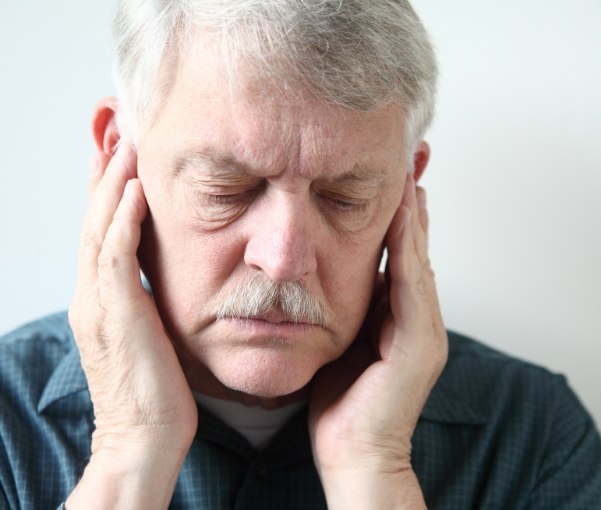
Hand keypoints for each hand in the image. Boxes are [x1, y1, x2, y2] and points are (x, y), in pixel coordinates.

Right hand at [66, 145, 196, 508]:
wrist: (143, 437)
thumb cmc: (155, 390)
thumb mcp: (149, 334)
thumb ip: (147, 301)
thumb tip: (162, 278)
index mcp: (101, 298)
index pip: (101, 230)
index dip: (106, 190)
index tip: (119, 154)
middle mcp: (92, 294)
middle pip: (94, 219)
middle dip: (104, 172)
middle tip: (115, 130)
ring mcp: (98, 303)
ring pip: (99, 228)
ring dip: (111, 182)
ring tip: (123, 142)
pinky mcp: (115, 314)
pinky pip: (115, 256)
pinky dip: (121, 219)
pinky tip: (133, 189)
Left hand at [309, 175, 447, 508]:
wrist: (353, 453)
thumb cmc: (339, 402)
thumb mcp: (337, 343)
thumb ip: (340, 309)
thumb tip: (319, 277)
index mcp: (395, 316)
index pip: (398, 254)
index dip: (396, 215)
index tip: (389, 176)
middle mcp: (417, 317)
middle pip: (414, 247)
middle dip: (412, 202)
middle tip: (410, 157)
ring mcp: (424, 329)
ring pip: (419, 257)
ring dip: (413, 215)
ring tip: (409, 171)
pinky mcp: (420, 343)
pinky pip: (412, 284)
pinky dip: (407, 246)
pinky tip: (403, 214)